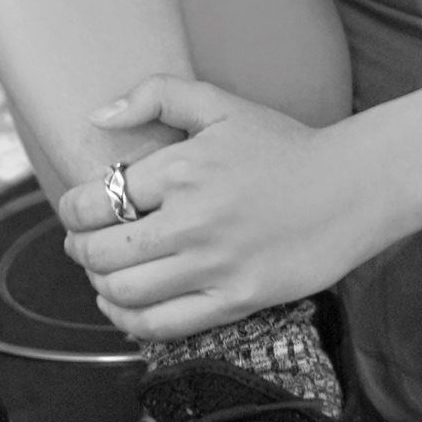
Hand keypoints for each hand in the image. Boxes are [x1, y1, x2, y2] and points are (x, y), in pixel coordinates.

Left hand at [56, 75, 369, 341]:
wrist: (349, 189)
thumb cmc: (283, 145)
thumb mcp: (222, 104)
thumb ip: (158, 95)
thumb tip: (99, 116)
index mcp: (182, 169)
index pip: (97, 200)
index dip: (71, 210)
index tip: (74, 211)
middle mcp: (192, 221)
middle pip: (102, 252)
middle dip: (79, 250)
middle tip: (80, 244)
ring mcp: (213, 265)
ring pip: (125, 292)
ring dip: (100, 285)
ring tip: (102, 273)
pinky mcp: (234, 300)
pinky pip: (162, 326)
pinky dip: (128, 321)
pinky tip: (122, 307)